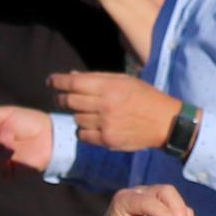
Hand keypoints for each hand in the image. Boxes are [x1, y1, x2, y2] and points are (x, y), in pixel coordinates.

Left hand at [47, 70, 180, 153]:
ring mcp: (104, 124)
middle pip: (69, 101)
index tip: (50, 81)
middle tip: (60, 97)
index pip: (73, 83)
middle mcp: (104, 105)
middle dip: (61, 98)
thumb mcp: (125, 80)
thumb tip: (71, 75)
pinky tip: (92, 125)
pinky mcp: (106, 140)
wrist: (165, 123)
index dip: (57, 81)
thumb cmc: (145, 97)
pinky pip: (82, 135)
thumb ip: (98, 78)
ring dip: (76, 114)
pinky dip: (83, 130)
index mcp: (109, 86)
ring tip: (87, 112)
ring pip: (75, 118)